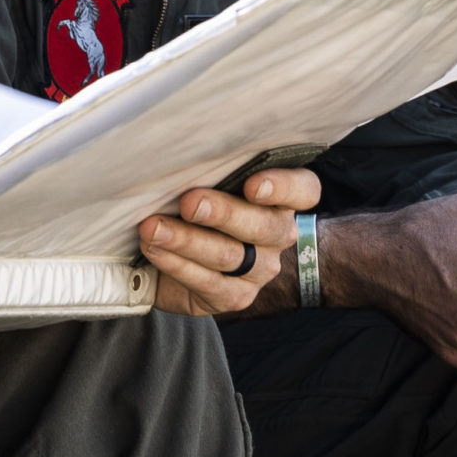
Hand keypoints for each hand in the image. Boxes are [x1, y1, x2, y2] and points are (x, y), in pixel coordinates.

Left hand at [141, 168, 315, 316]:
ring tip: (153, 228)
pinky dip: (176, 264)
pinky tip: (154, 249)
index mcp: (281, 199)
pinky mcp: (235, 297)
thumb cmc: (193, 206)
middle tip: (189, 203)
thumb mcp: (207, 183)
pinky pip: (208, 282)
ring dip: (186, 239)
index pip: (303, 190)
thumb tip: (177, 159)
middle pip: (262, 225)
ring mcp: (260, 269)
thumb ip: (208, 172)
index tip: (252, 185)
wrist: (174, 260)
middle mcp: (278, 234)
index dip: (283, 187)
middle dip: (222, 213)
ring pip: (229, 254)